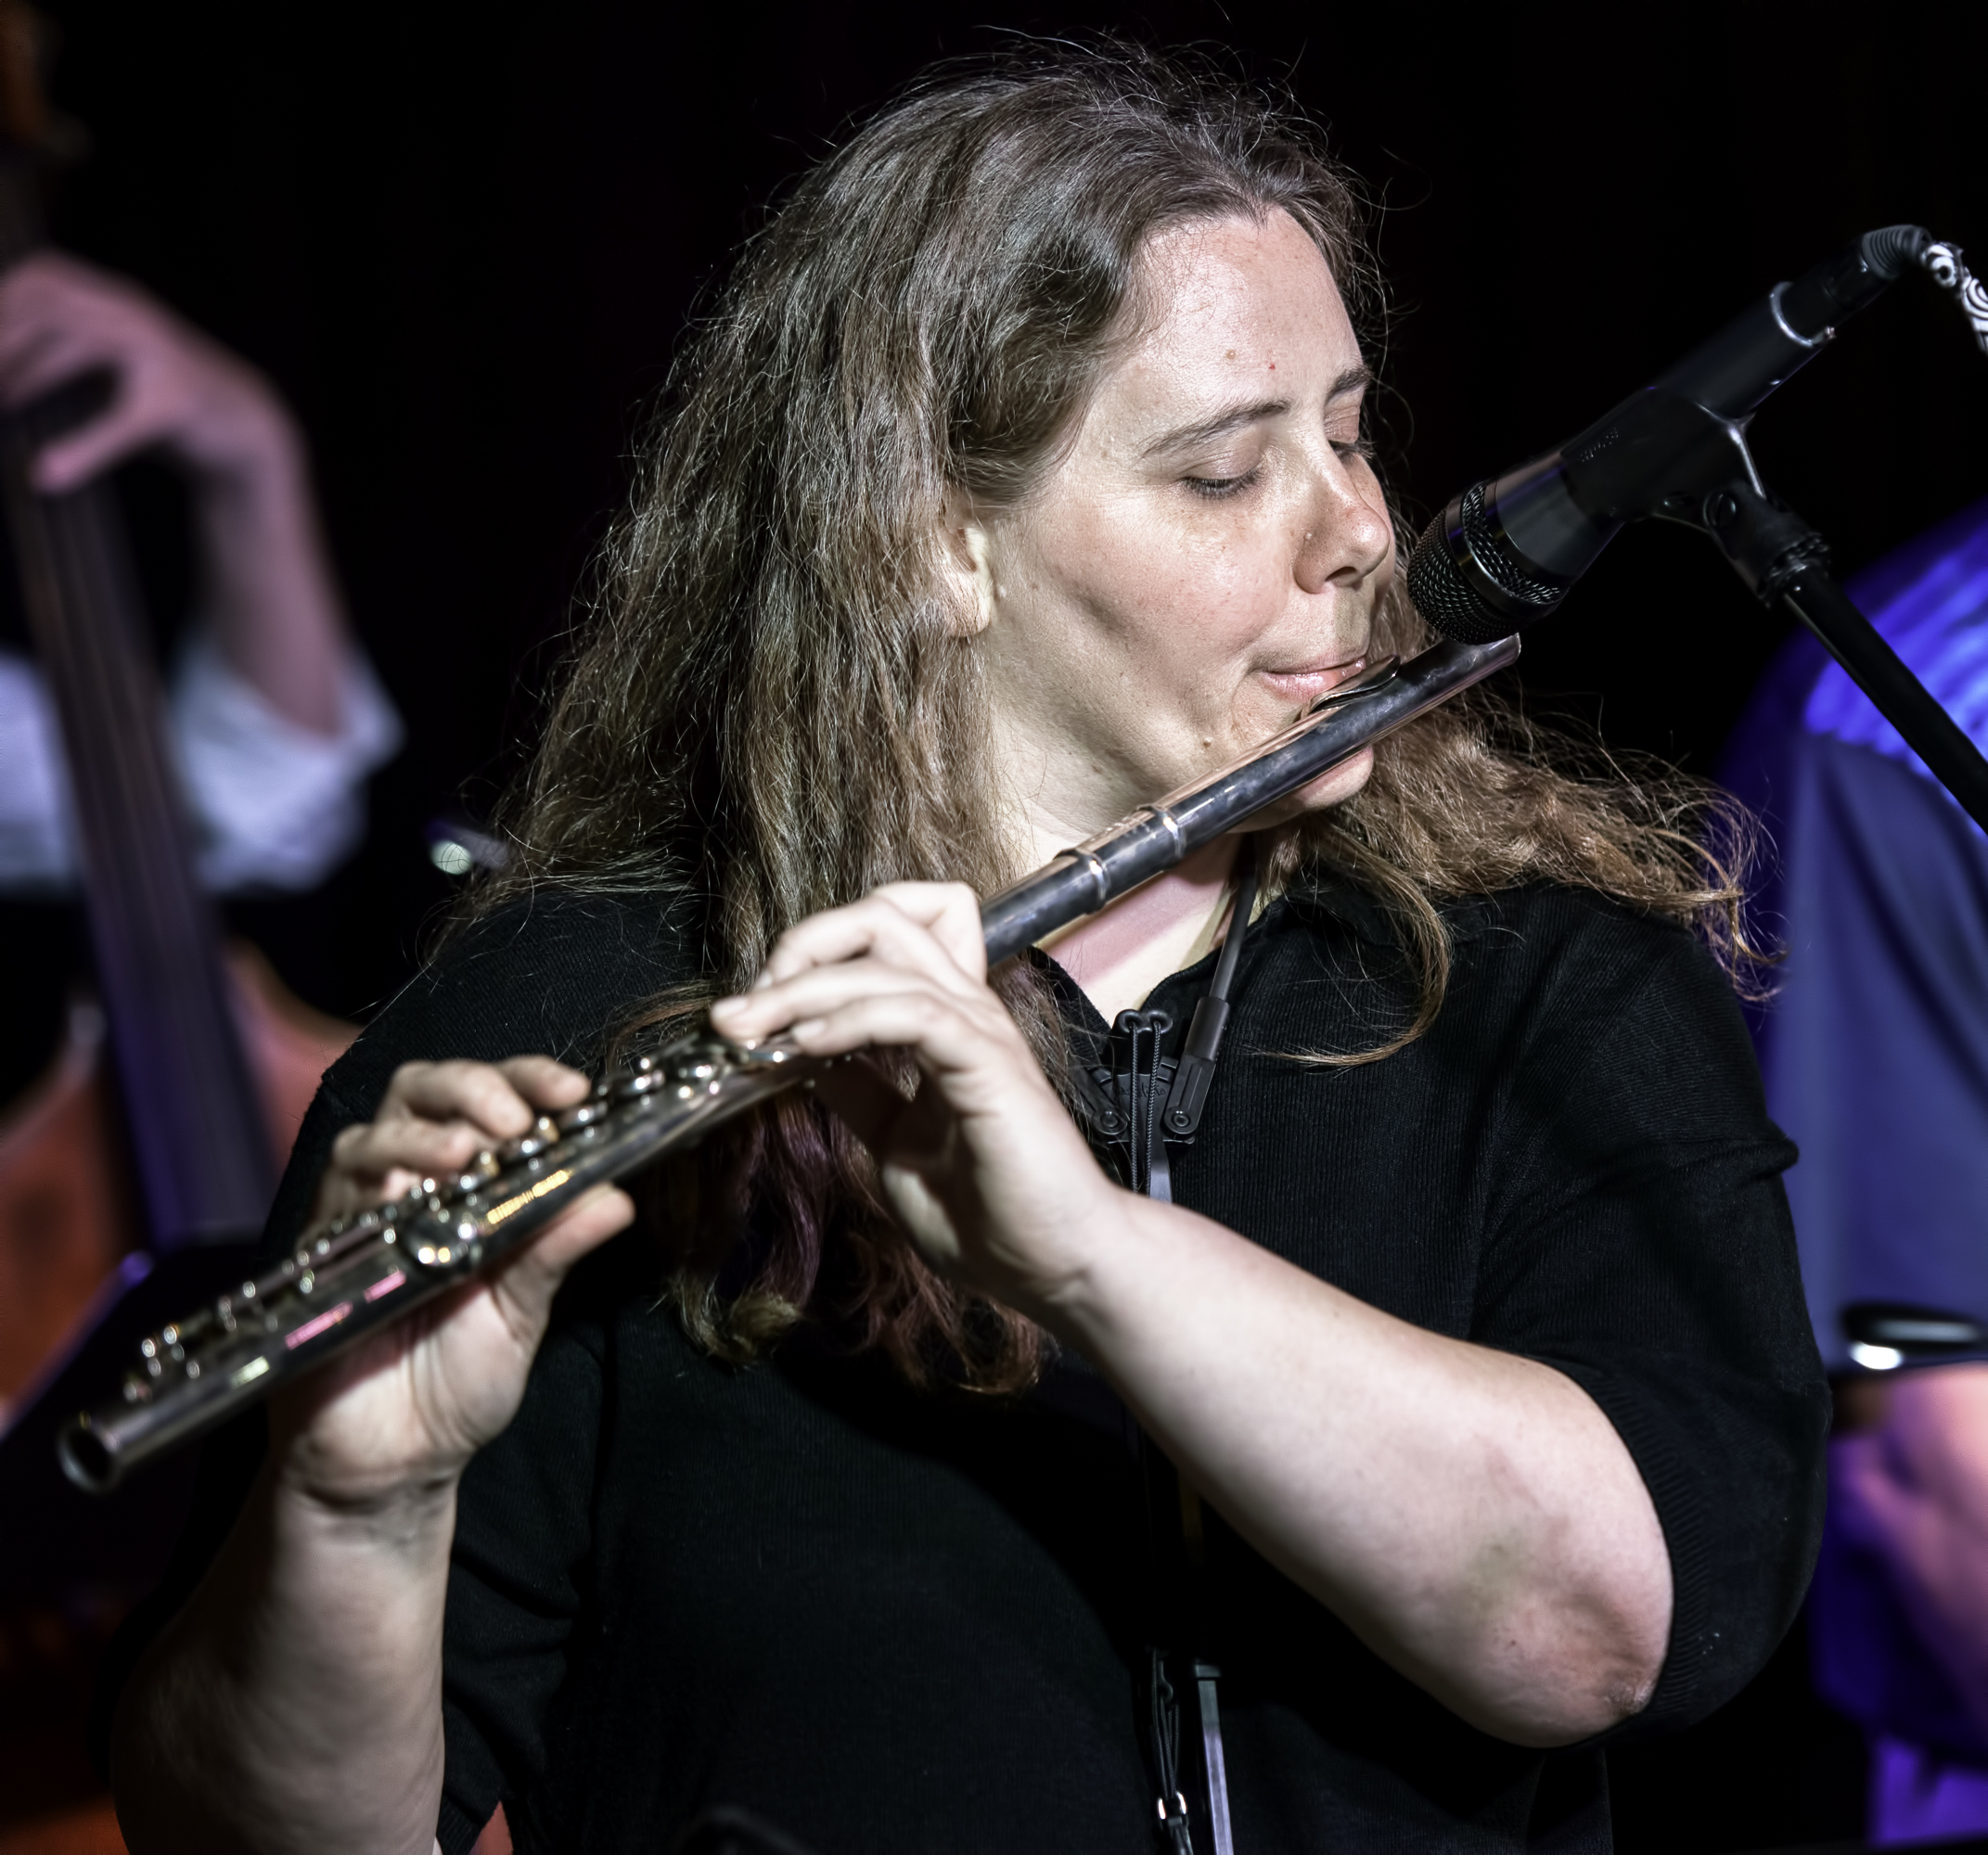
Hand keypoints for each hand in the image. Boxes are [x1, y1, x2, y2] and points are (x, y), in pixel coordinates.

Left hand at [0, 250, 294, 493]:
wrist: (245, 430)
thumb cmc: (165, 400)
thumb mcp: (111, 368)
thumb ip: (62, 359)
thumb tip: (6, 377)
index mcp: (115, 300)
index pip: (43, 277)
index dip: (2, 300)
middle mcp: (136, 315)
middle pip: (52, 302)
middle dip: (5, 335)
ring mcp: (161, 353)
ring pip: (83, 345)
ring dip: (32, 372)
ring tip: (1, 403)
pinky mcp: (180, 402)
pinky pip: (123, 420)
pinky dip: (83, 447)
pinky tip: (49, 473)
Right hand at [272, 1058, 633, 1508]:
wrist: (395, 1462)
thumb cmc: (459, 1380)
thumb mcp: (524, 1312)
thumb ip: (560, 1249)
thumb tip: (618, 1199)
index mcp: (473, 1186)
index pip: (494, 1100)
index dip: (528, 1080)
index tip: (573, 1092)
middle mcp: (415, 1184)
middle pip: (426, 1091)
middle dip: (473, 1086)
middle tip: (515, 1118)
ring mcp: (363, 1212)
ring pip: (374, 1132)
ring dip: (421, 1131)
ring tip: (466, 1152)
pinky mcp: (321, 1250)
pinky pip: (334, 1194)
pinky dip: (371, 1179)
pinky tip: (406, 1192)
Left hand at [709, 882, 1121, 1314]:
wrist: (1056, 1267)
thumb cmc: (995, 1217)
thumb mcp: (896, 1144)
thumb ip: (861, 1094)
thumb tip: (807, 1063)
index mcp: (947, 1022)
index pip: (889, 931)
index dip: (814, 952)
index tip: (755, 1010)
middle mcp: (966, 1010)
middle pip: (882, 917)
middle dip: (801, 946)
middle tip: (744, 1008)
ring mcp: (980, 1031)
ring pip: (885, 957)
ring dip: (802, 986)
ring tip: (750, 1027)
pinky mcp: (989, 1064)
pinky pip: (913, 1011)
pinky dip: (850, 1019)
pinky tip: (806, 1047)